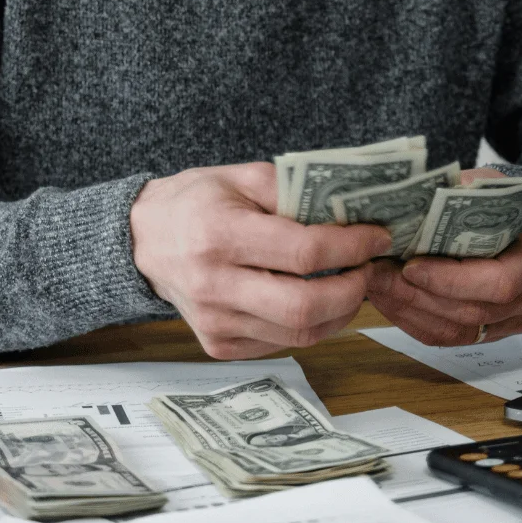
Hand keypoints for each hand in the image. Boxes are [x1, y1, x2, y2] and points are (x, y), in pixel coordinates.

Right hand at [131, 162, 391, 359]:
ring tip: (348, 283)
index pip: (304, 253)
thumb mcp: (242, 177)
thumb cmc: (197, 202)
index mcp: (220, 236)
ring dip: (340, 311)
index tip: (376, 237)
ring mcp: (214, 323)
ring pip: (300, 334)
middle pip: (305, 307)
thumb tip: (351, 214)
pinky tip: (314, 299)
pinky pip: (282, 344)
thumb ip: (295, 191)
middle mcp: (214, 286)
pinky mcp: (218, 344)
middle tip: (367, 269)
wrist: (145, 239)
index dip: (352, 247)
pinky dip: (309, 324)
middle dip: (353, 290)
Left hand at [365, 168, 521, 345]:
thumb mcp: (484, 184)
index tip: (409, 266)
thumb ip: (459, 191)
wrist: (511, 223)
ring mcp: (516, 319)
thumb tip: (419, 199)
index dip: (451, 280)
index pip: (499, 281)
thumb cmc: (495, 201)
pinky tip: (387, 300)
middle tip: (377, 276)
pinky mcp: (491, 333)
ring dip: (409, 310)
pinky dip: (413, 320)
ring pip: (457, 330)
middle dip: (419, 296)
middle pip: (473, 311)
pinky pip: (449, 337)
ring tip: (375, 286)